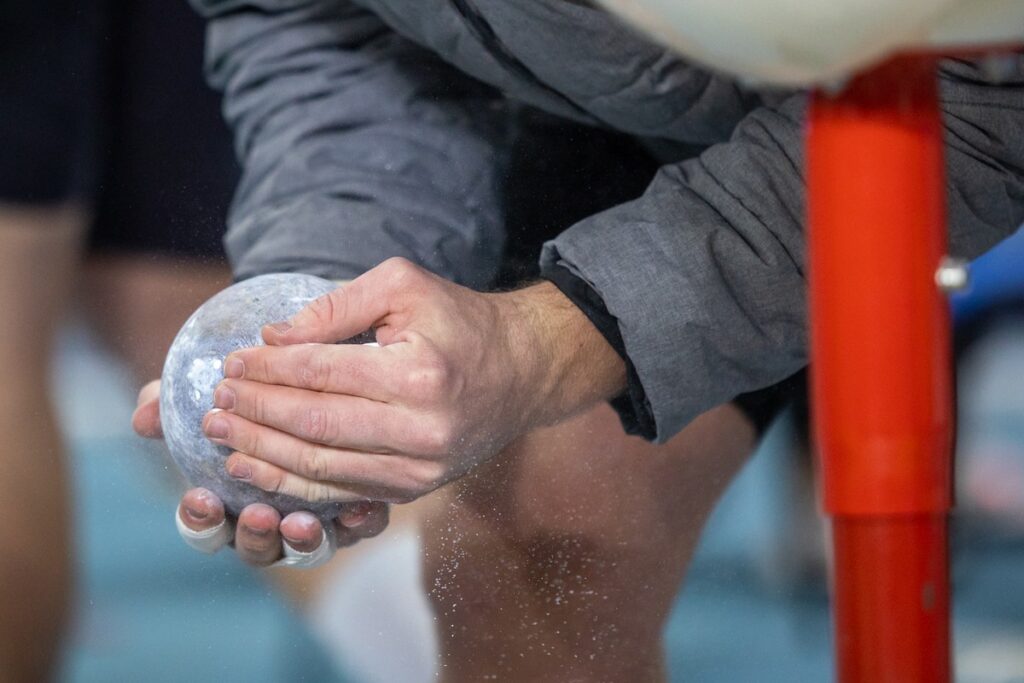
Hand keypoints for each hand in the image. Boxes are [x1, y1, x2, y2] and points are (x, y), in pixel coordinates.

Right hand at [133, 380, 387, 566]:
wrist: (335, 375)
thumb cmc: (261, 384)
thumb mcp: (220, 385)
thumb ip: (175, 399)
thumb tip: (141, 416)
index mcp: (232, 495)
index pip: (205, 525)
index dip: (199, 520)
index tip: (201, 499)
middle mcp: (274, 515)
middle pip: (256, 548)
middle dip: (253, 536)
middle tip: (256, 514)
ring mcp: (320, 516)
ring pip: (306, 550)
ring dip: (301, 540)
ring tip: (302, 520)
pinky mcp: (364, 506)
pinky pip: (361, 528)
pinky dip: (357, 521)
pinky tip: (360, 505)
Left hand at [202, 257, 625, 503]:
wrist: (523, 371)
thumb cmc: (460, 321)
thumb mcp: (403, 286)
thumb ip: (335, 307)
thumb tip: (273, 338)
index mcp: (417, 373)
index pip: (321, 373)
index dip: (267, 371)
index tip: (230, 364)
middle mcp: (421, 429)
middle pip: (314, 425)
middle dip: (256, 414)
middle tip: (216, 404)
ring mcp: (421, 468)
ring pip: (322, 467)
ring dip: (264, 454)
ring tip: (222, 439)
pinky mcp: (417, 488)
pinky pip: (344, 491)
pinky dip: (295, 484)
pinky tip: (259, 471)